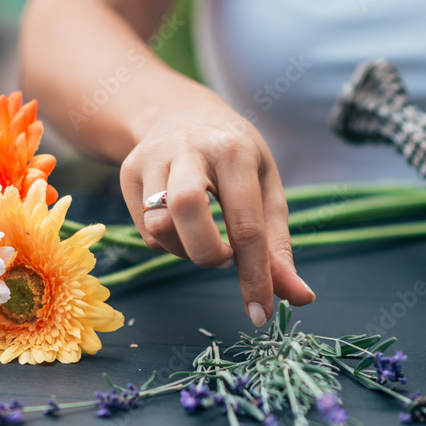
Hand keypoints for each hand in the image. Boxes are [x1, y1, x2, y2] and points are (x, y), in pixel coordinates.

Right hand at [120, 94, 315, 325]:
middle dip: (207, 253)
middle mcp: (189, 149)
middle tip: (225, 259)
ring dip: (186, 251)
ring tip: (205, 238)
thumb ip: (279, 246)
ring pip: (157, 228)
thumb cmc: (234, 156)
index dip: (255, 275)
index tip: (260, 312)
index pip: (245, 223)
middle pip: (186, 210)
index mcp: (234, 150)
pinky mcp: (126, 173)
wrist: (179, 113)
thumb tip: (299, 297)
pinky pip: (144, 231)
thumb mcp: (265, 189)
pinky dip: (168, 243)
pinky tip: (182, 228)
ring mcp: (151, 159)